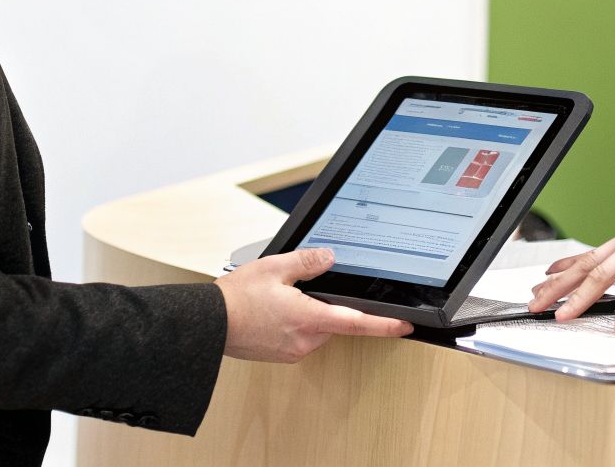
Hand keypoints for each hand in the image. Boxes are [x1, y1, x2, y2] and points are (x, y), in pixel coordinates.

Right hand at [214, 248, 413, 362]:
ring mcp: (292, 351)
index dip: (385, 325)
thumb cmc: (235, 299)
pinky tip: (272, 311)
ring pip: (316, 329)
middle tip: (300, 288)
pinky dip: (294, 323)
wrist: (207, 325)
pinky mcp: (280, 355)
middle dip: (325, 304)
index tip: (406, 326)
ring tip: (277, 299)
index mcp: (308, 318)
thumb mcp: (274, 267)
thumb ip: (308, 261)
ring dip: (307, 313)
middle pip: (334, 322)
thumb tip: (329, 257)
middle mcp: (304, 341)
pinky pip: (299, 337)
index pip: (358, 324)